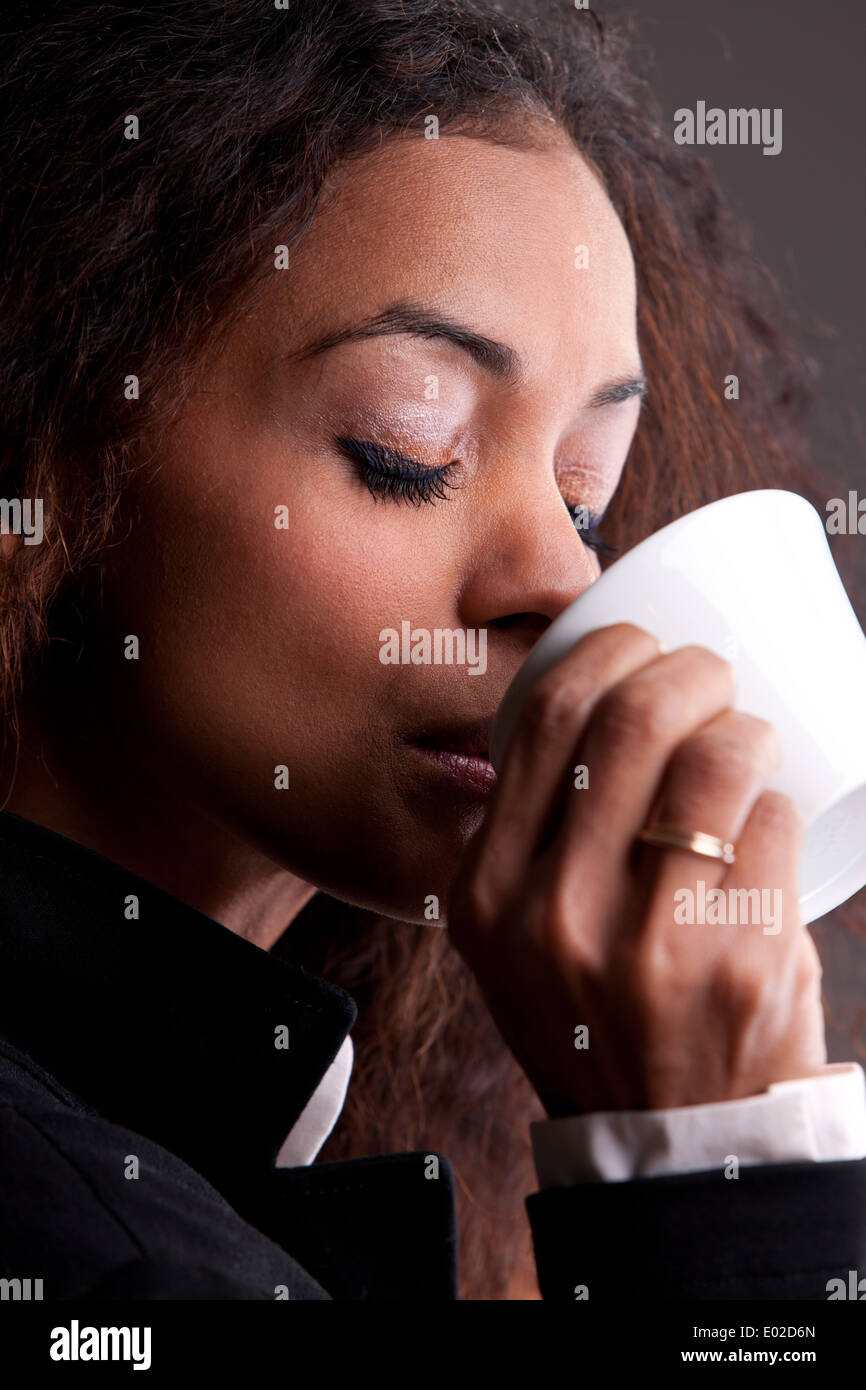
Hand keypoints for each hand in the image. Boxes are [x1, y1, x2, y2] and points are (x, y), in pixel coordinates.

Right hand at [447, 623, 826, 1116]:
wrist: (668, 1146)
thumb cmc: (596, 1019)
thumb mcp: (515, 941)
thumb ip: (526, 846)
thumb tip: (590, 713)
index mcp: (486, 894)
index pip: (543, 721)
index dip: (603, 653)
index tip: (637, 645)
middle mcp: (553, 913)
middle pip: (627, 719)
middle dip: (686, 665)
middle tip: (711, 671)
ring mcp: (646, 941)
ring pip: (710, 759)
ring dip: (744, 722)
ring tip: (750, 731)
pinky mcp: (737, 962)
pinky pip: (767, 824)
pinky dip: (779, 795)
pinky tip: (772, 808)